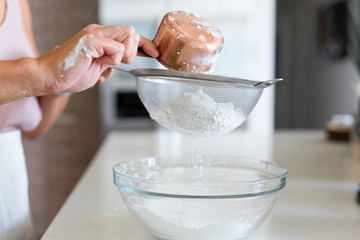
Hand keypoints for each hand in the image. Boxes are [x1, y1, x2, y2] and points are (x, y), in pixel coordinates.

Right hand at [37, 24, 158, 93]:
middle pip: (132, 31)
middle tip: (121, 62)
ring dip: (126, 53)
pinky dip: (114, 59)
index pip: (129, 36)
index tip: (154, 53)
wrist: (50, 77)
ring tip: (109, 62)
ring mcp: (95, 35)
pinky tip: (101, 63)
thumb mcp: (99, 67)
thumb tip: (125, 59)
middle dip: (135, 49)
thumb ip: (112, 60)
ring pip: (128, 34)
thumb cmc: (71, 74)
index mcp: (101, 38)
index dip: (145, 44)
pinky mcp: (91, 40)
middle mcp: (99, 32)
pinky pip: (117, 47)